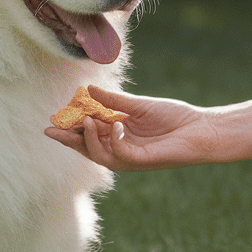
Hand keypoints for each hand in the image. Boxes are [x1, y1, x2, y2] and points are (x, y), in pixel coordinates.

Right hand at [44, 87, 219, 170]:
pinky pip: (120, 155)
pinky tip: (115, 125)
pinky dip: (114, 141)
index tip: (54, 117)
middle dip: (68, 139)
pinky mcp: (142, 161)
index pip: (88, 132)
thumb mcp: (138, 105)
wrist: (200, 128)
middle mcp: (120, 148)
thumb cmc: (174, 117)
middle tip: (50, 129)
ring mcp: (130, 157)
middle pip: (87, 147)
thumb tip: (87, 90)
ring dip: (88, 139)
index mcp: (117, 134)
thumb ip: (113, 100)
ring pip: (99, 155)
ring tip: (86, 120)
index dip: (70, 126)